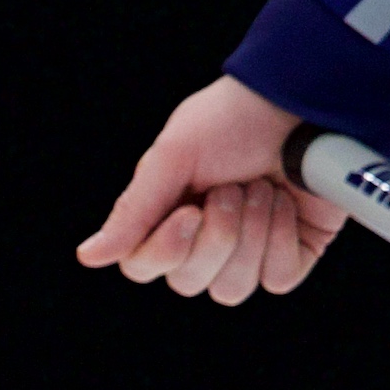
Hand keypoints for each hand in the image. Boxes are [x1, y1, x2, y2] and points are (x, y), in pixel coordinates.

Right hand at [75, 76, 342, 304]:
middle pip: (189, 283)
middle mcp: (203, 242)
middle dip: (216, 235)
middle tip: (233, 186)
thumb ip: (133, 212)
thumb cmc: (233, 119)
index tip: (190, 211)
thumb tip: (87, 257)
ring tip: (262, 189)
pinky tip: (288, 204)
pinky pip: (277, 279)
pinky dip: (282, 241)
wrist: (302, 101)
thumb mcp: (172, 157)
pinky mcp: (292, 255)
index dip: (166, 250)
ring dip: (249, 236)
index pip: (144, 267)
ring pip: (231, 288)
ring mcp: (249, 253)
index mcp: (166, 218)